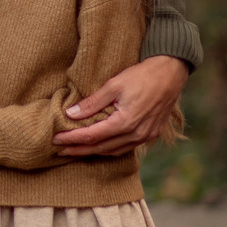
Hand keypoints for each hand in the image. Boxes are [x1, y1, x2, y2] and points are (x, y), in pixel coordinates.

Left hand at [54, 55, 188, 156]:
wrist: (171, 74)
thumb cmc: (142, 76)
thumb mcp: (113, 85)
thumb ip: (92, 102)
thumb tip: (70, 114)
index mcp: (125, 122)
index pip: (91, 136)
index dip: (72, 139)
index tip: (55, 139)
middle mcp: (136, 134)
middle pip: (101, 148)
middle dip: (79, 150)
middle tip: (59, 150)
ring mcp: (145, 136)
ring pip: (114, 151)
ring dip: (93, 152)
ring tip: (76, 150)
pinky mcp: (151, 134)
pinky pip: (126, 148)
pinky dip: (110, 149)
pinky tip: (100, 147)